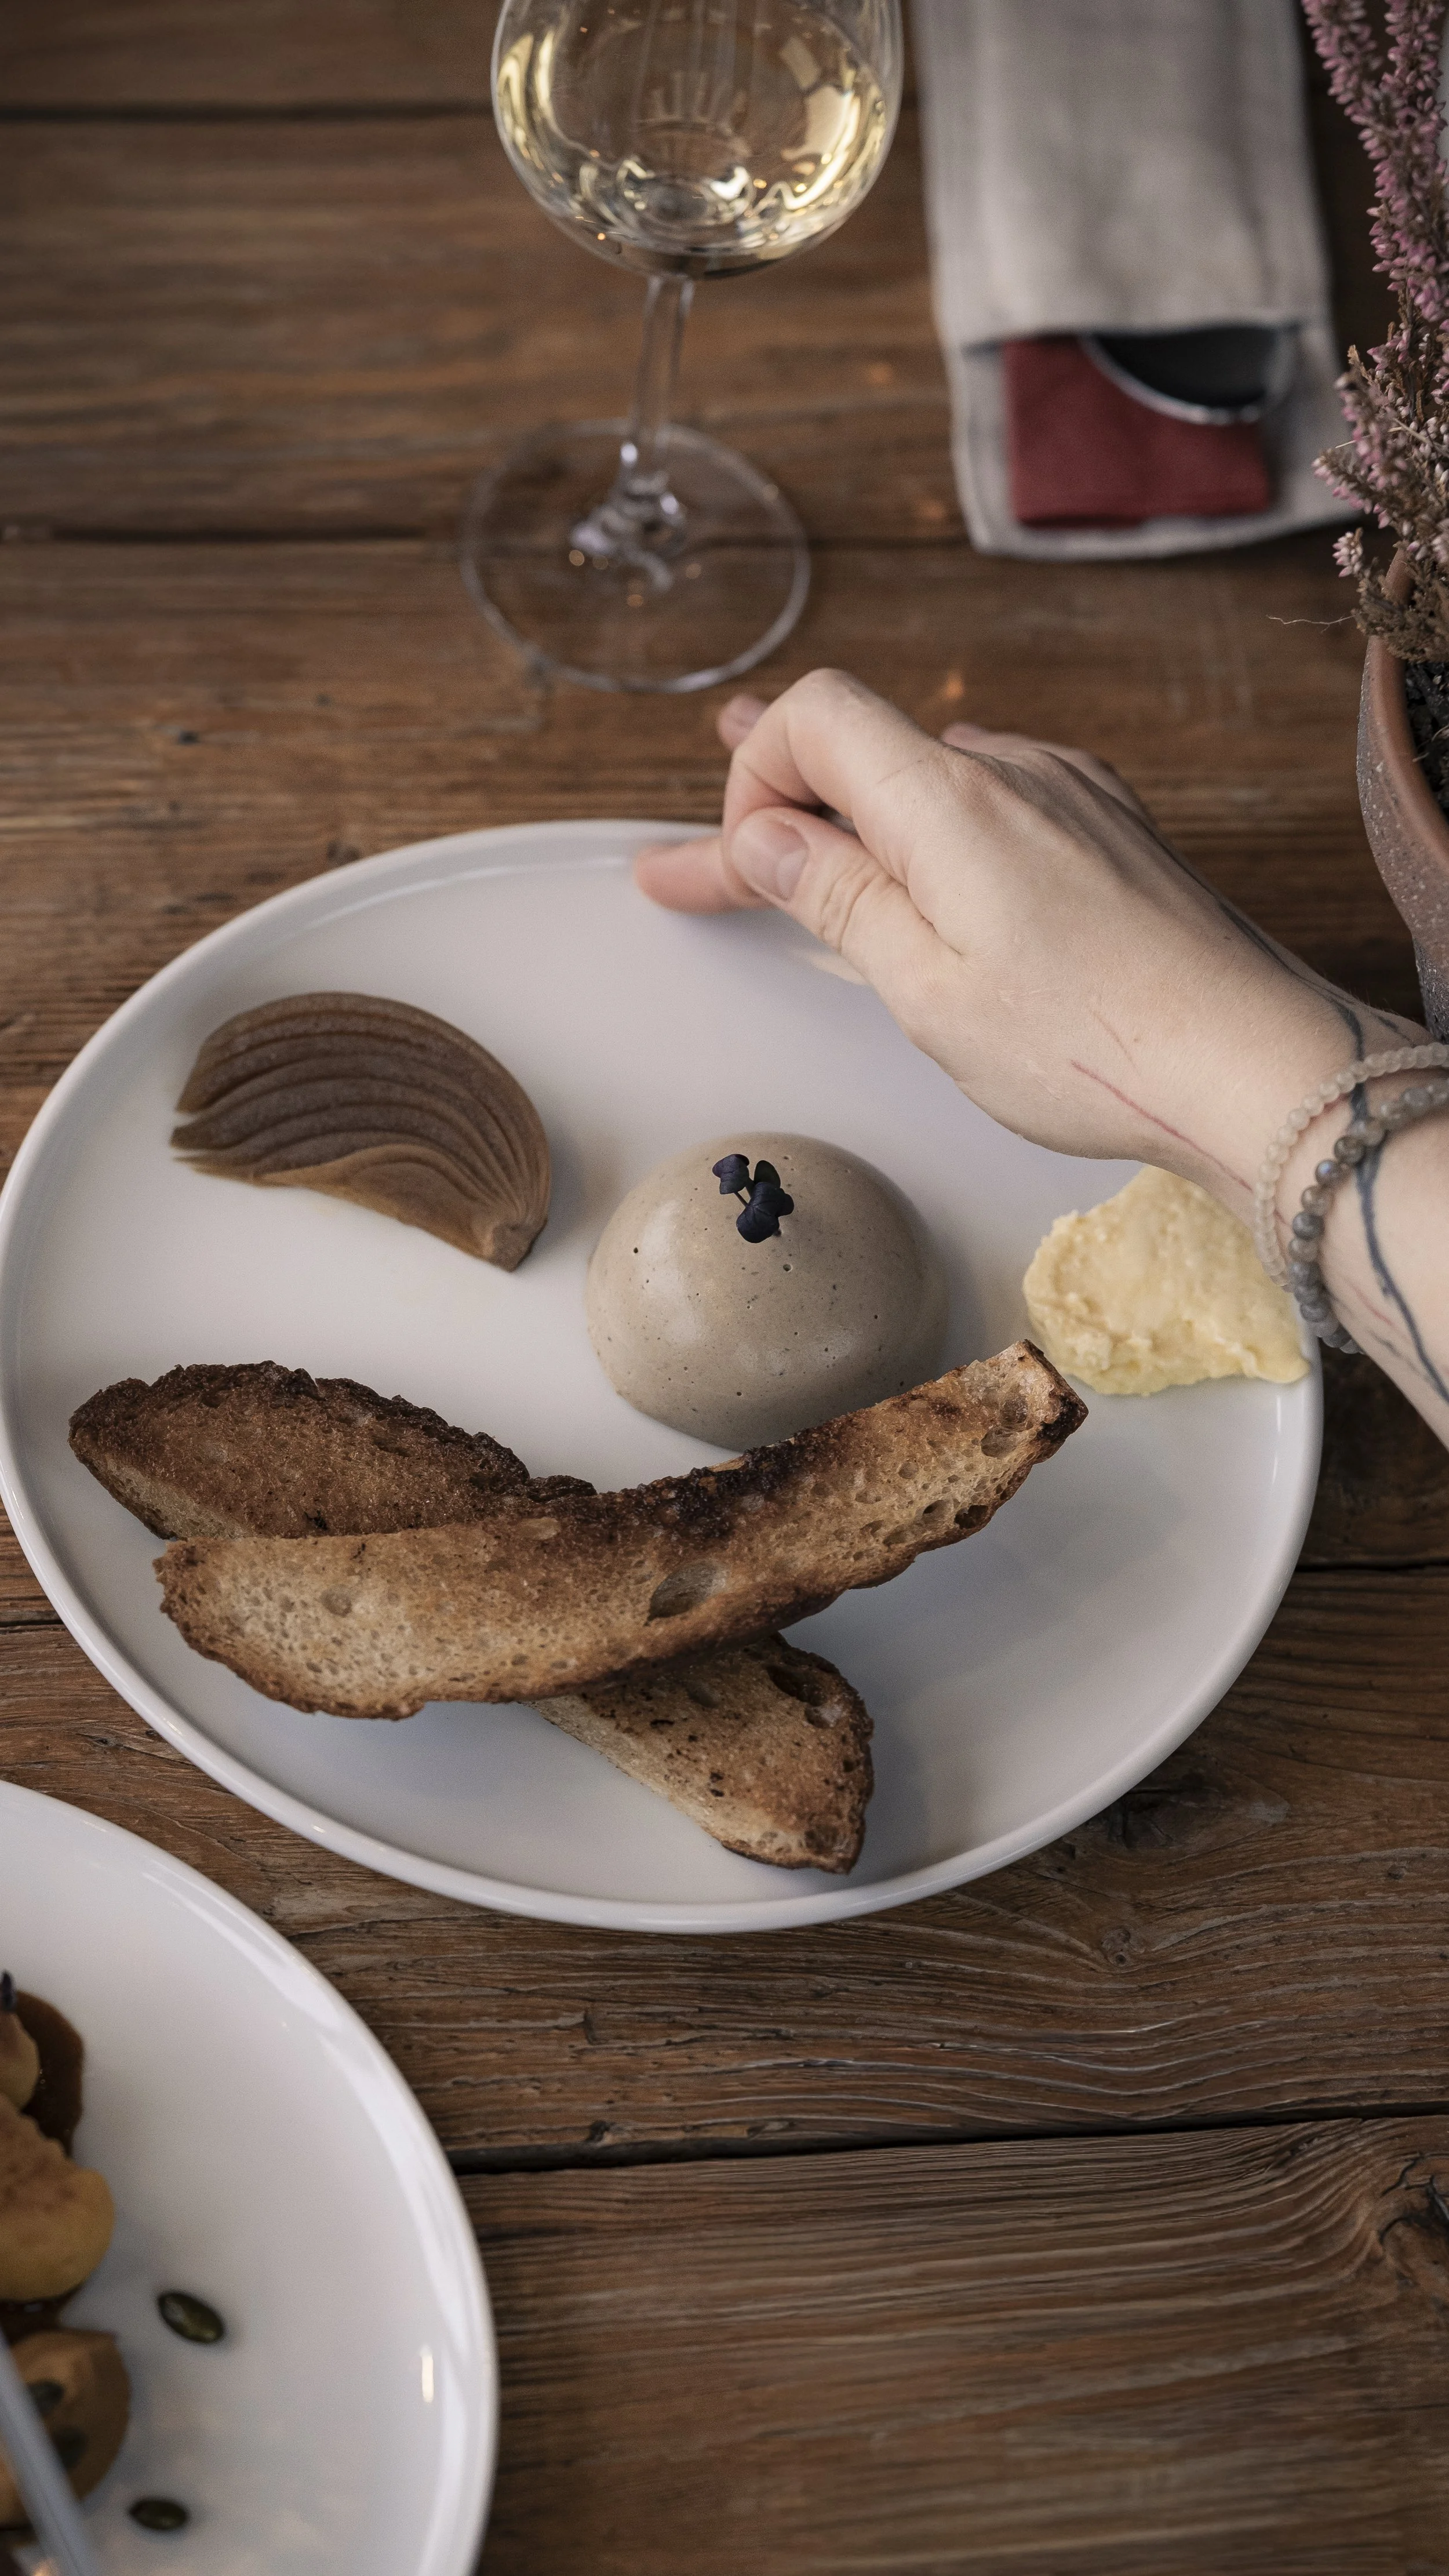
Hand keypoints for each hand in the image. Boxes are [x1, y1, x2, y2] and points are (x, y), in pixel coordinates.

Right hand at [635, 670, 1396, 1209]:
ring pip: (930, 779)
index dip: (752, 774)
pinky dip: (931, 834)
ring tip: (795, 843)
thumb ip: (841, 898)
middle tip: (701, 855)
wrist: (1254, 1064)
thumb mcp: (930, 990)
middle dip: (777, 804)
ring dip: (855, 818)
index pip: (817, 715)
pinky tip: (923, 866)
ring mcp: (1070, 797)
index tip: (731, 866)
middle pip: (867, 749)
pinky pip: (993, 806)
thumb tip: (769, 837)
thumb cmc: (1095, 1044)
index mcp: (952, 802)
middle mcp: (1014, 773)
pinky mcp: (1109, 834)